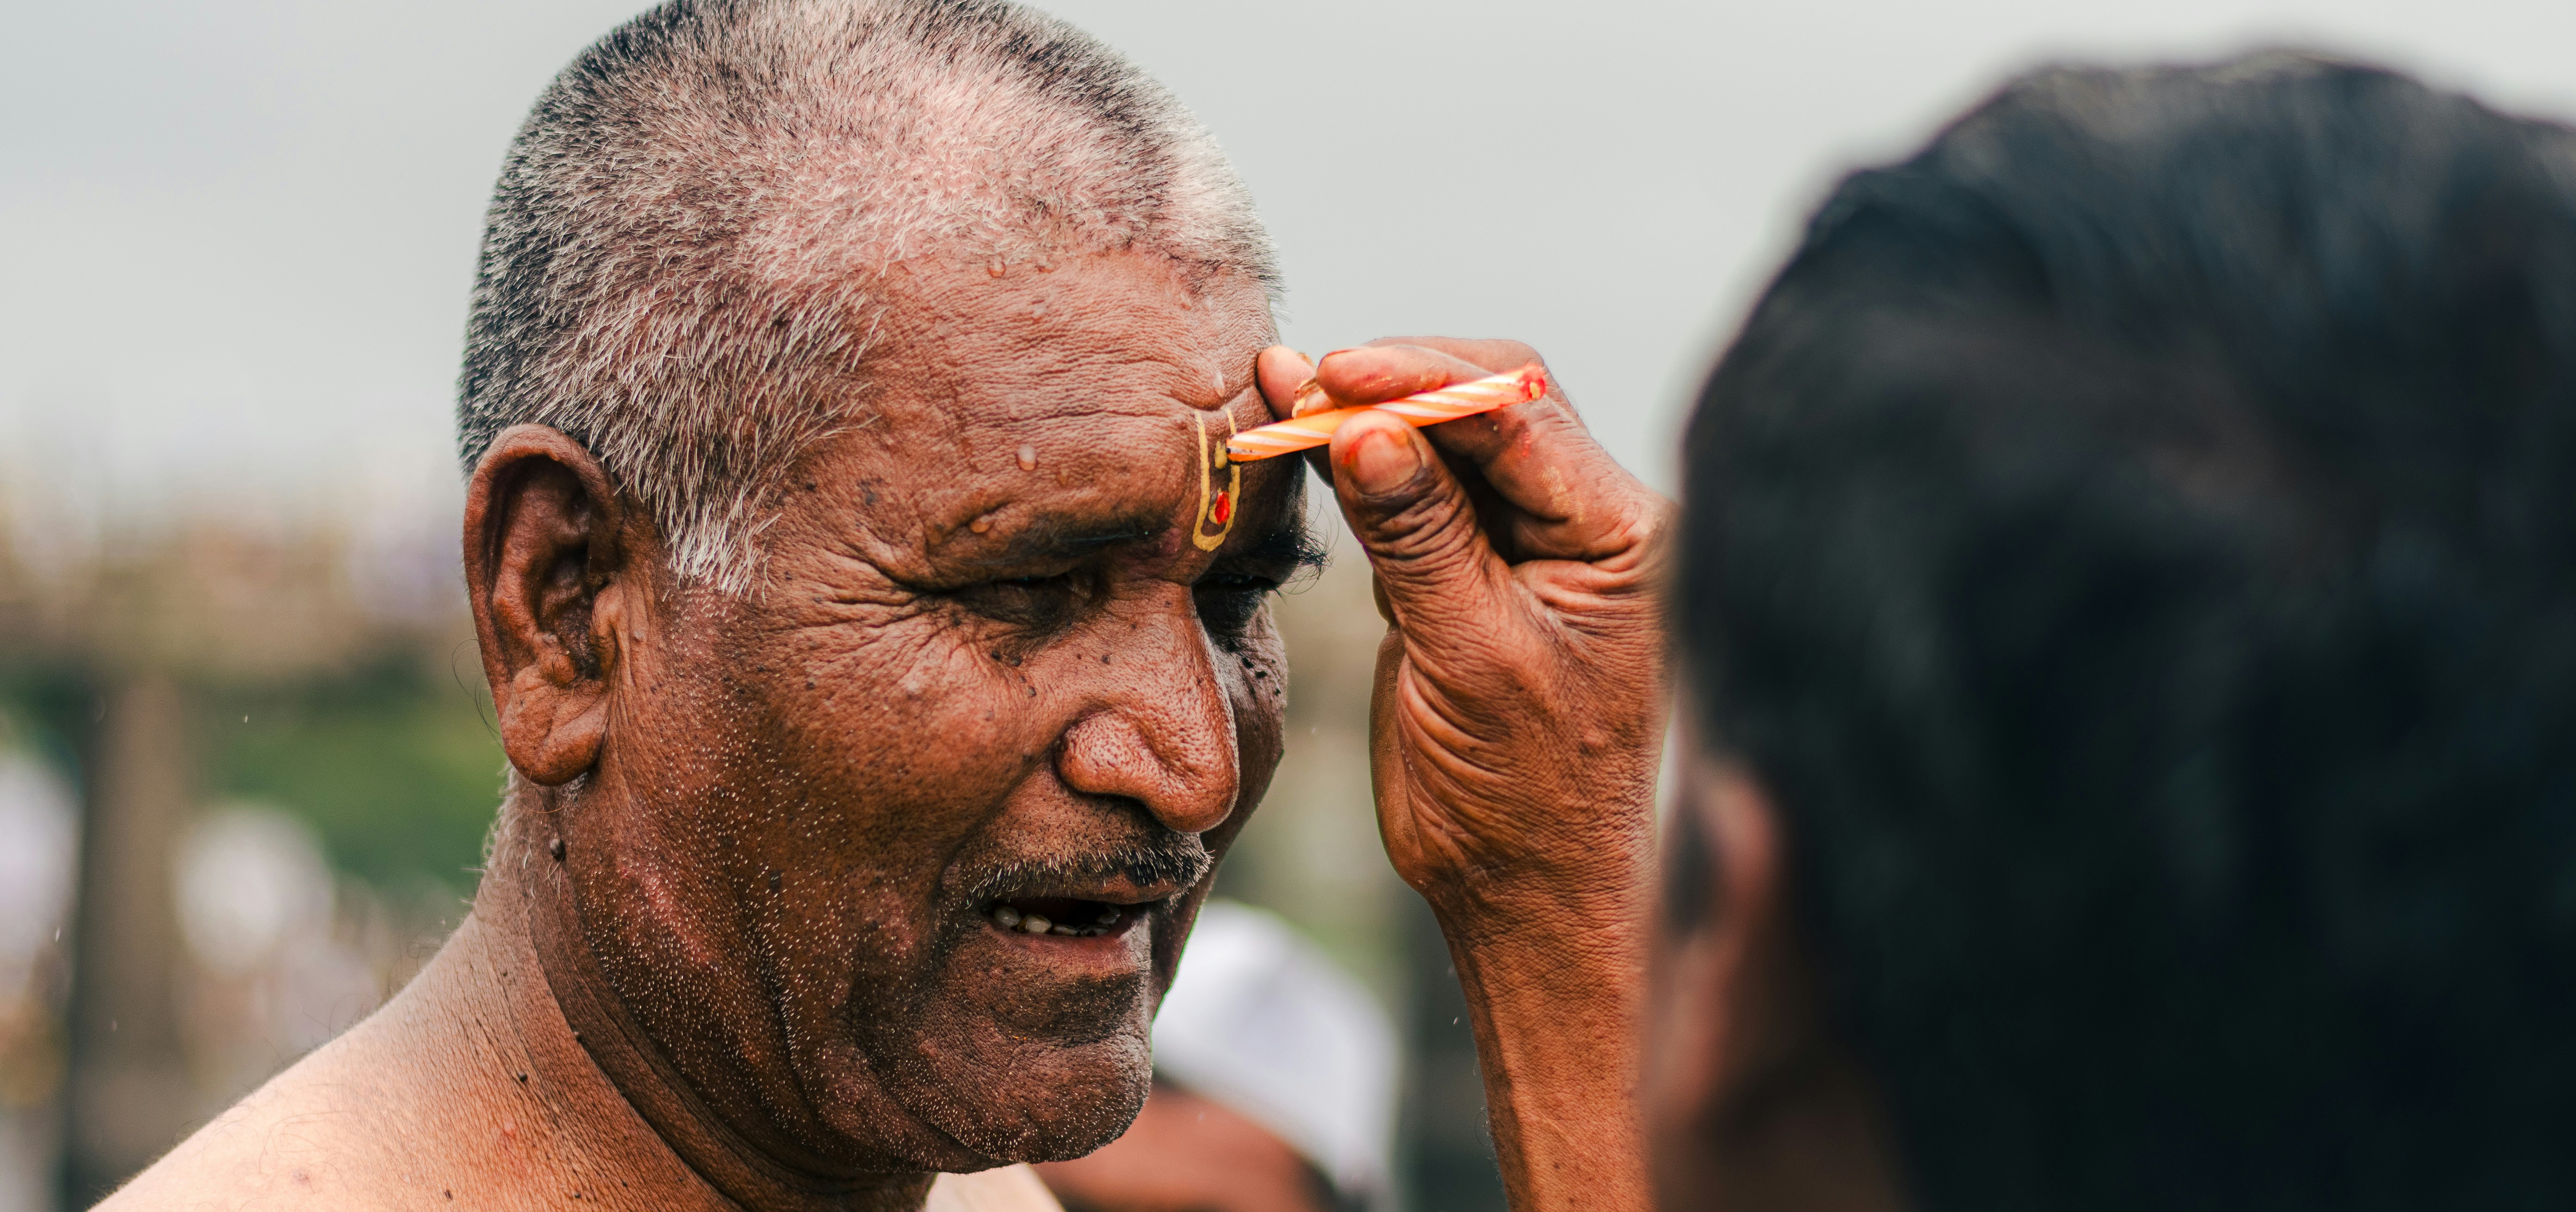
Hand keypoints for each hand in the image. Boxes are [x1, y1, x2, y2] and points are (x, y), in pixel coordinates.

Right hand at [1255, 339, 1668, 923]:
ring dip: (1366, 419)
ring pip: (1446, 446)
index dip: (1426, 384)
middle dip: (1395, 388)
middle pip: (1489, 408)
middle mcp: (1588, 524)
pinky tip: (1300, 436)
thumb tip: (1364, 428)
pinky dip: (1358, 469)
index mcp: (1623, 536)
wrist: (1523, 891)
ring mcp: (1529, 545)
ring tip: (1284, 390)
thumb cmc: (1523, 795)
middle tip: (1307, 381)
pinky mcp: (1471, 573)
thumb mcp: (1470, 656)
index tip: (1341, 374)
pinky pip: (1416, 498)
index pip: (1522, 418)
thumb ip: (1420, 538)